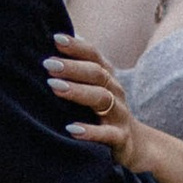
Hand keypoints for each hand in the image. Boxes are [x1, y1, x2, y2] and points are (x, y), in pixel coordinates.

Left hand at [47, 32, 147, 173]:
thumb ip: (77, 71)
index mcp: (107, 78)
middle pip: (96, 74)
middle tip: (48, 64)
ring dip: (78, 91)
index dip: (77, 46)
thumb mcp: (94, 89)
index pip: (94, 56)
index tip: (56, 38)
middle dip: (72, 67)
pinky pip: (107, 134)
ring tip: (55, 87)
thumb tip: (50, 46)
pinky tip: (71, 129)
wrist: (134, 144)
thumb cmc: (103, 112)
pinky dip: (90, 131)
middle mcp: (115, 91)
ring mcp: (119, 114)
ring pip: (102, 98)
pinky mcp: (120, 138)